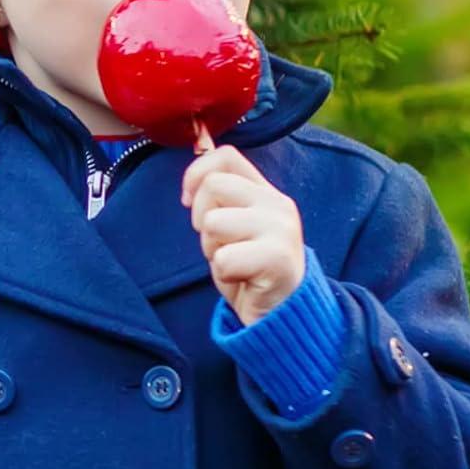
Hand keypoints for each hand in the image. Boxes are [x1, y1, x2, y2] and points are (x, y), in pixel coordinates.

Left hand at [182, 145, 305, 325]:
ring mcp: (281, 230)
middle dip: (201, 218)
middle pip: (213, 186)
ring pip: (213, 222)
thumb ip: (221, 197)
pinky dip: (223, 273)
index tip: (187, 201)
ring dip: (212, 249)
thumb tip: (193, 171)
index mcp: (266, 193)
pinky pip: (222, 258)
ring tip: (234, 261)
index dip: (195, 174)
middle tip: (221, 244)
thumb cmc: (249, 268)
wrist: (282, 313)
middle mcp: (277, 205)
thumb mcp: (235, 224)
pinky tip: (241, 278)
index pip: (225, 156)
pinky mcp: (277, 258)